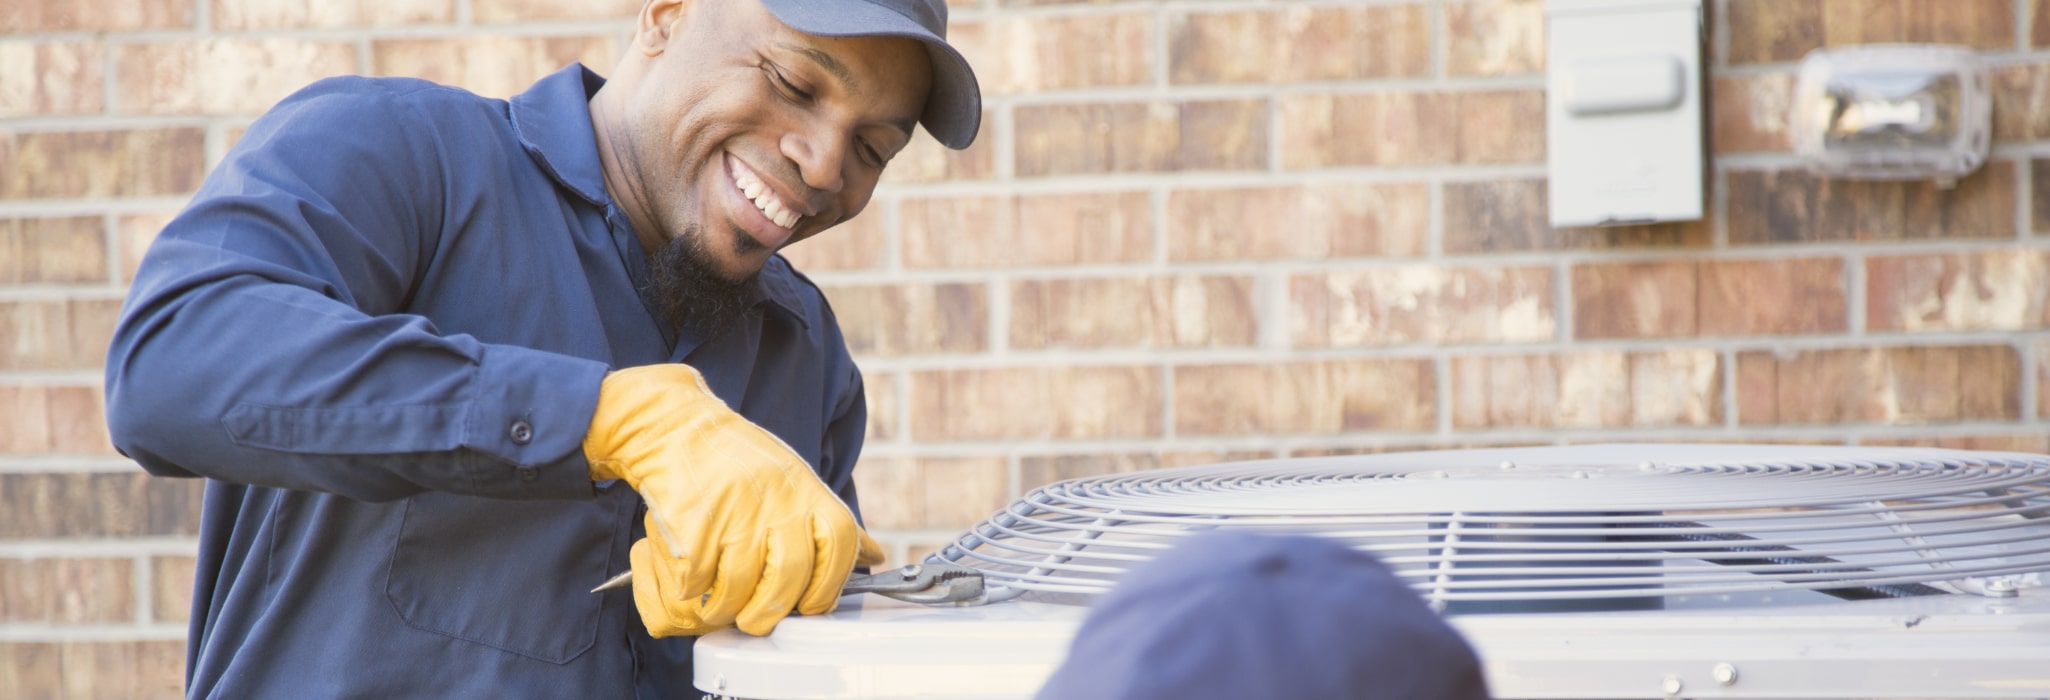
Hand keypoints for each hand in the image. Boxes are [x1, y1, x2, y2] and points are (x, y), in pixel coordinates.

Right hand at [584, 364, 885, 636]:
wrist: (676, 427)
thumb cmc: (737, 460)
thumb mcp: (794, 480)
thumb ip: (829, 522)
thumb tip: (874, 555)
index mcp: (805, 490)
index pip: (840, 543)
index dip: (831, 584)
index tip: (812, 605)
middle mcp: (776, 499)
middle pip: (790, 575)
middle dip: (772, 611)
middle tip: (757, 621)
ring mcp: (734, 510)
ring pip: (739, 586)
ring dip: (726, 608)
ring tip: (718, 606)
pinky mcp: (693, 521)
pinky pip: (697, 578)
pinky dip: (690, 588)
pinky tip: (690, 579)